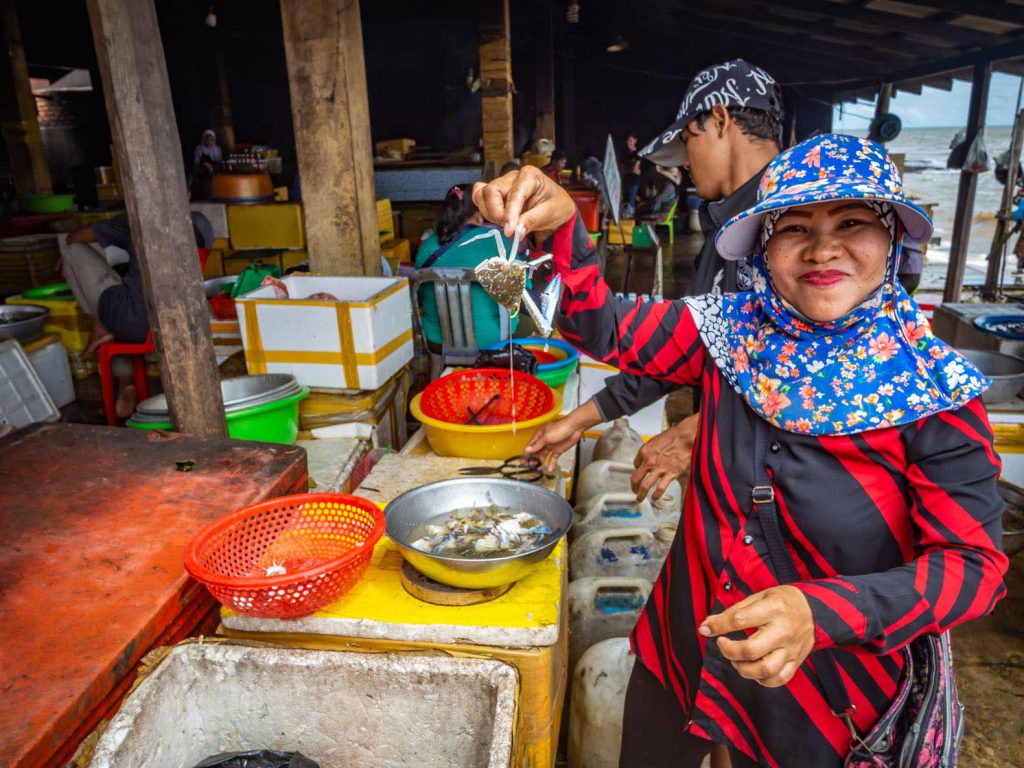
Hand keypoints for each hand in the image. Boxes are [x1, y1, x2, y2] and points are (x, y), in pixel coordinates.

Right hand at [472, 165, 574, 239]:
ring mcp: (502, 185)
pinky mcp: (495, 195)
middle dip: (496, 213)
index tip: (509, 231)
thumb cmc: (556, 205)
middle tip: (509, 229)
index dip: (509, 213)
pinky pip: (480, 199)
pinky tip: (498, 219)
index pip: (514, 193)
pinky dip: (484, 211)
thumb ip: (532, 220)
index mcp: (529, 175)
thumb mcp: (551, 213)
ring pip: (482, 196)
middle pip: (491, 191)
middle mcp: (512, 177)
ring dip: (490, 214)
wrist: (556, 207)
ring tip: (508, 224)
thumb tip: (516, 231)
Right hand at [524, 399, 601, 472]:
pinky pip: (552, 458)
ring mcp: (550, 446)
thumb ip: (537, 445)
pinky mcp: (558, 450)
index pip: (530, 446)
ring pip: (543, 456)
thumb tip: (527, 449)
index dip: (526, 454)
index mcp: (539, 436)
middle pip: (535, 452)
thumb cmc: (560, 427)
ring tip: (539, 469)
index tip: (524, 462)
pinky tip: (550, 469)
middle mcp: (543, 441)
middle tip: (531, 467)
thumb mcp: (546, 437)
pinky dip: (551, 464)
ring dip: (540, 462)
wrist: (575, 427)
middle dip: (532, 460)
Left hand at [631, 414, 697, 501]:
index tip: (640, 474)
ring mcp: (659, 469)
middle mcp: (649, 461)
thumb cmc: (671, 437)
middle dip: (633, 487)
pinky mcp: (670, 474)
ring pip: (644, 486)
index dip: (637, 470)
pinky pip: (660, 488)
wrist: (684, 437)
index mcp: (644, 452)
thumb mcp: (654, 441)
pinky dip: (656, 495)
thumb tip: (646, 461)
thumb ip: (649, 452)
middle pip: (635, 478)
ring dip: (640, 495)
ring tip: (640, 499)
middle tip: (634, 491)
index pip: (635, 465)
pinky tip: (654, 498)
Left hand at [698, 586, 815, 687]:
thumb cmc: (784, 601)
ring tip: (737, 659)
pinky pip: (779, 679)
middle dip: (729, 651)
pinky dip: (762, 679)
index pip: (740, 620)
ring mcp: (791, 649)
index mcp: (773, 609)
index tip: (705, 628)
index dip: (718, 625)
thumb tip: (709, 623)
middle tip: (723, 644)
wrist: (817, 611)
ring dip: (743, 668)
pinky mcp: (796, 662)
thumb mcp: (761, 595)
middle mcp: (783, 631)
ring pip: (765, 670)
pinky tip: (753, 669)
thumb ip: (735, 610)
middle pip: (751, 650)